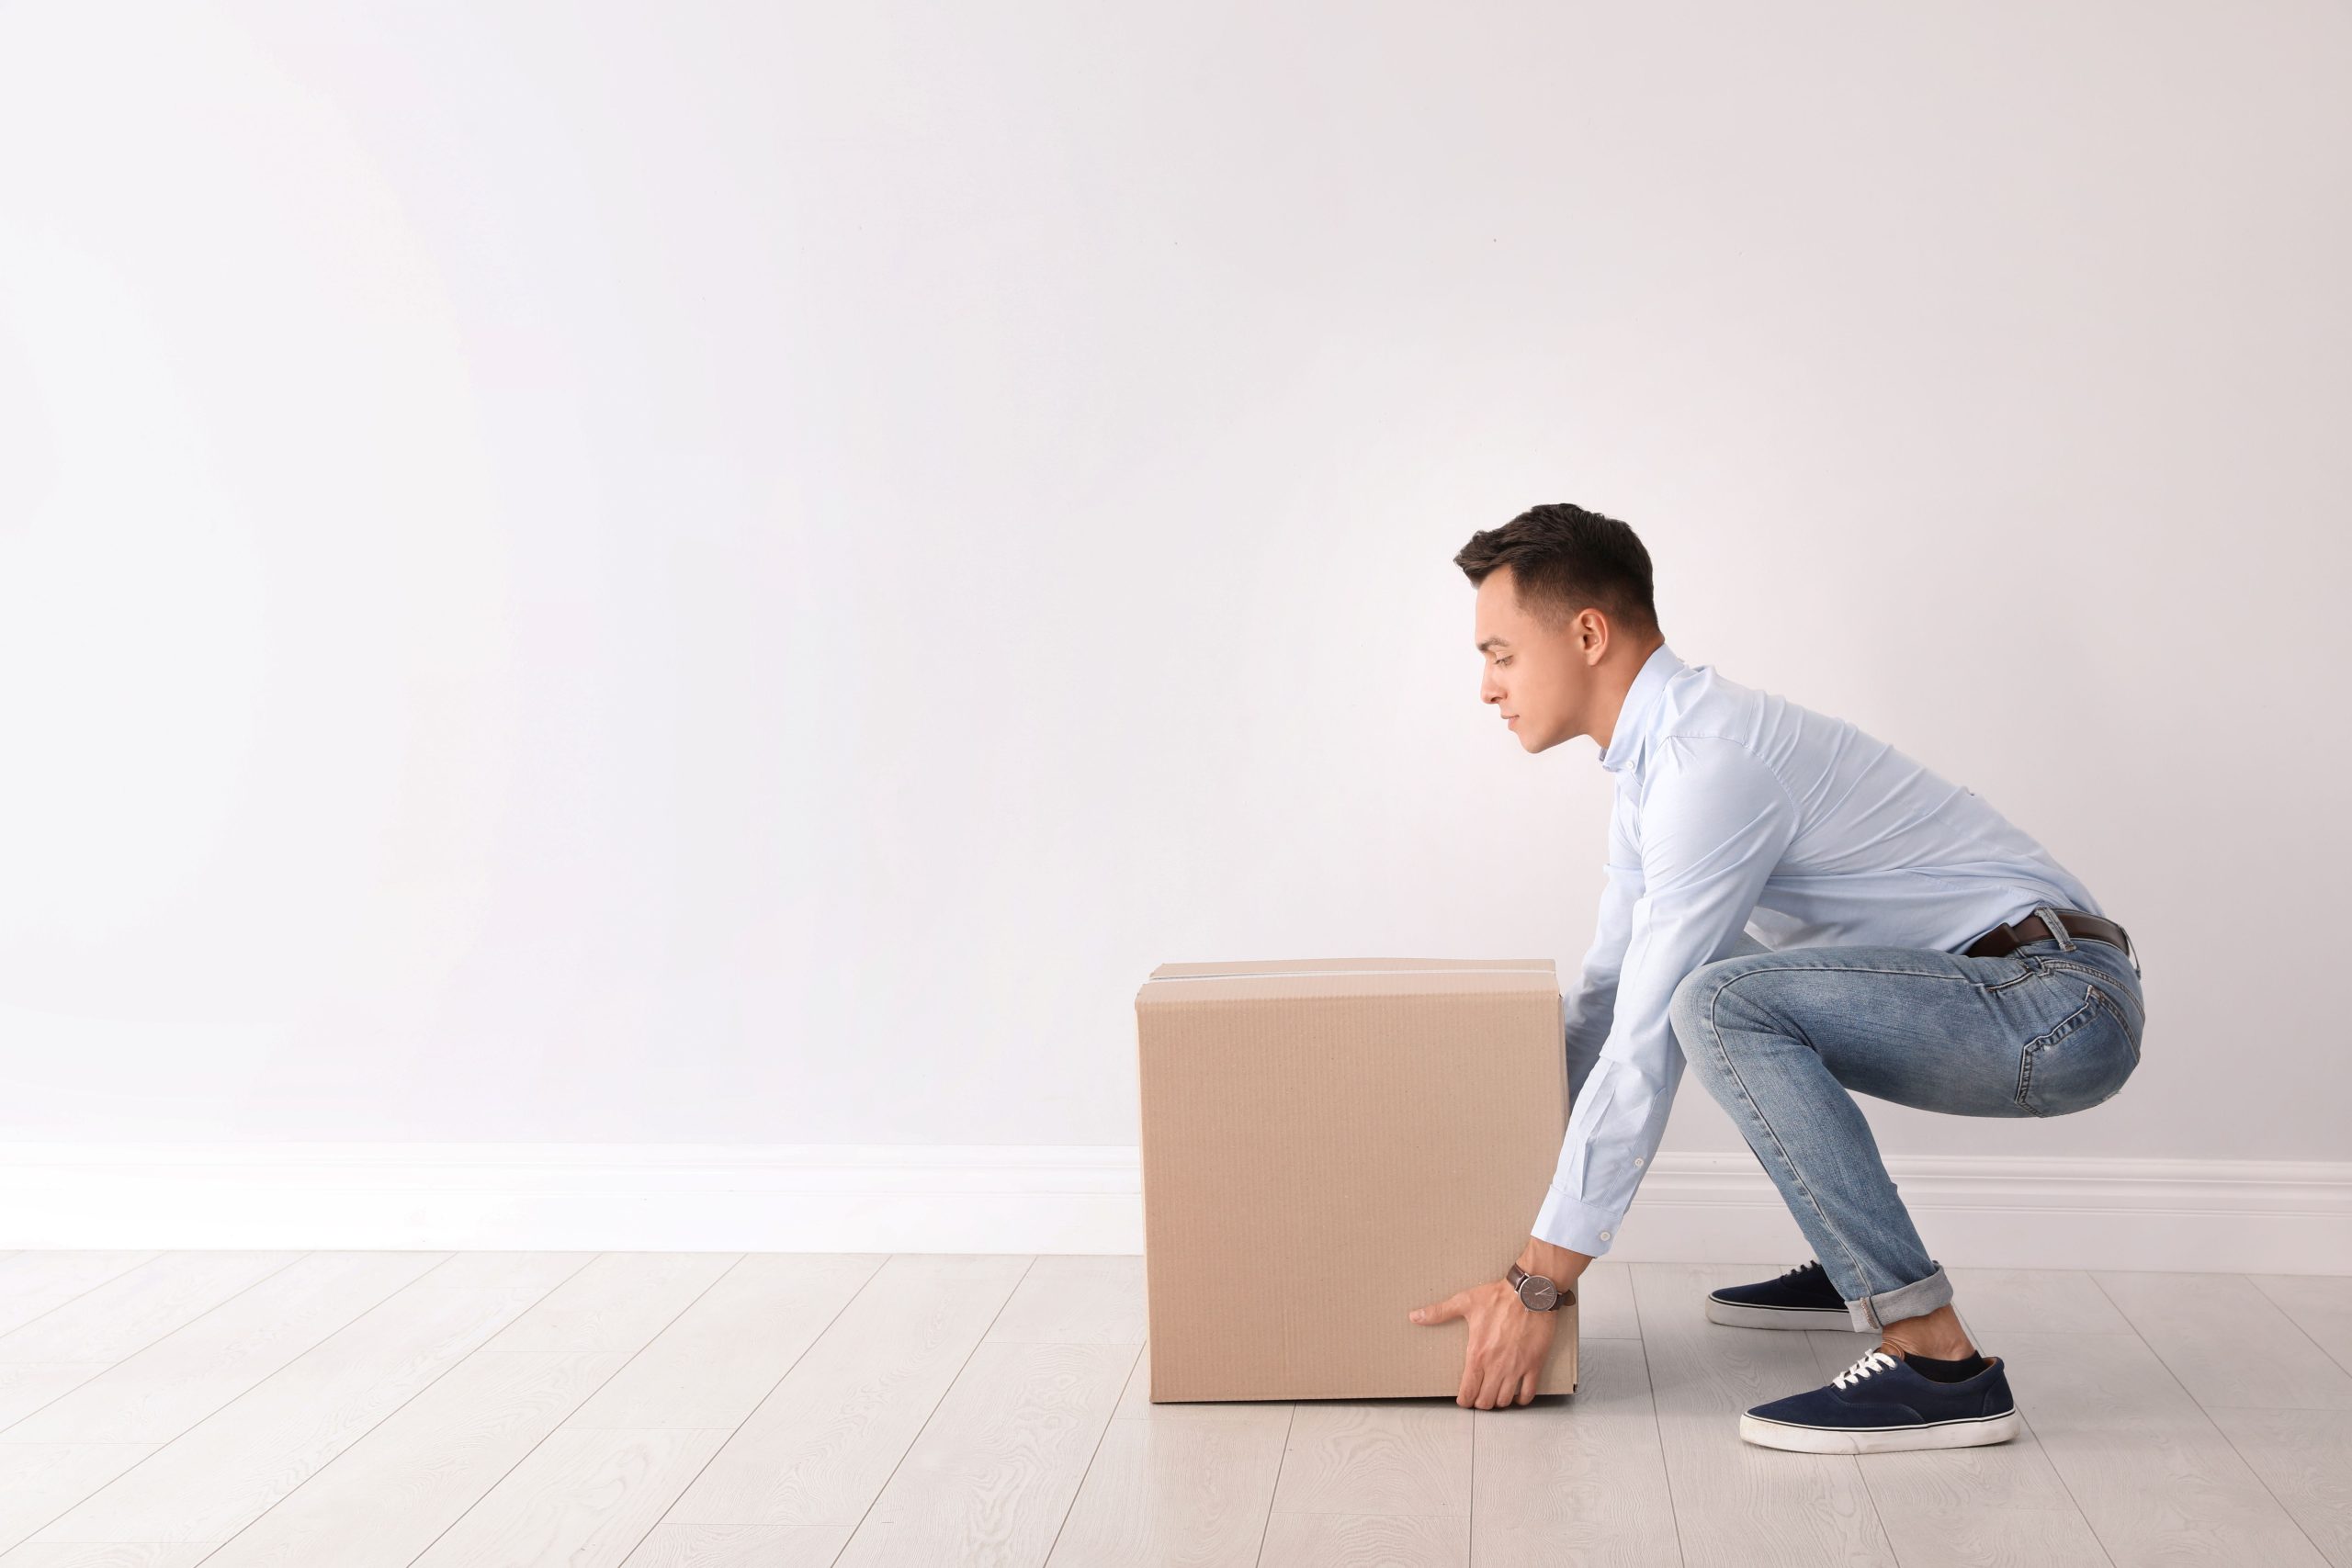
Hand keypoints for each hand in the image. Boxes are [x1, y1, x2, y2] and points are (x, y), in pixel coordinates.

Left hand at [1407, 1277, 1555, 1408]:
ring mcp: (1516, 1367)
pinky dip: (1522, 1400)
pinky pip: (1529, 1393)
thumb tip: (1415, 1316)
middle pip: (1486, 1401)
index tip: (1464, 1400)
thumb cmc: (1498, 1297)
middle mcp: (1496, 1365)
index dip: (1464, 1401)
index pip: (1468, 1391)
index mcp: (1478, 1354)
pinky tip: (1517, 1395)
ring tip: (1495, 1395)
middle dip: (1480, 1402)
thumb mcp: (1464, 1302)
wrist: (1529, 1293)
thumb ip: (1439, 1312)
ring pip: (1505, 1401)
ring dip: (1499, 1402)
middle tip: (1479, 1397)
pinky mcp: (1534, 1365)